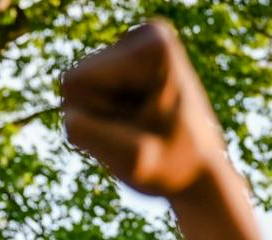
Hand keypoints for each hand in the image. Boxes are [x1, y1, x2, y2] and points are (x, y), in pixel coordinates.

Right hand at [61, 20, 229, 199]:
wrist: (201, 172)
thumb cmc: (173, 167)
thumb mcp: (134, 160)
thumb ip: (89, 134)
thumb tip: (69, 117)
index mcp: (151, 46)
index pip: (75, 82)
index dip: (101, 115)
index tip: (144, 126)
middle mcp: (146, 34)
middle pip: (74, 82)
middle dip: (102, 115)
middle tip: (142, 130)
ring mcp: (136, 48)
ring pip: (78, 90)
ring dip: (104, 118)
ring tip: (143, 127)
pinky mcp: (129, 64)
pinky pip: (87, 94)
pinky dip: (108, 116)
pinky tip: (139, 122)